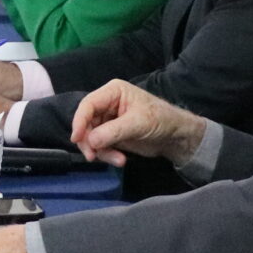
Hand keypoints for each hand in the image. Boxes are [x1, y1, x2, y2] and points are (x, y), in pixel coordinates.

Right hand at [69, 82, 205, 167]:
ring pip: (91, 137)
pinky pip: (99, 146)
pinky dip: (107, 154)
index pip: (88, 105)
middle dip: (89, 141)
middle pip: (86, 123)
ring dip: (101, 151)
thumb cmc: (161, 120)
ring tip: (119, 161)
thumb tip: (90, 141)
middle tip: (93, 156)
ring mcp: (107, 120)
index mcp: (112, 92)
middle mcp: (106, 104)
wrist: (175, 136)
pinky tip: (120, 160)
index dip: (79, 121)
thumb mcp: (138, 123)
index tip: (77, 139)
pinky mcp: (110, 135)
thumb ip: (113, 131)